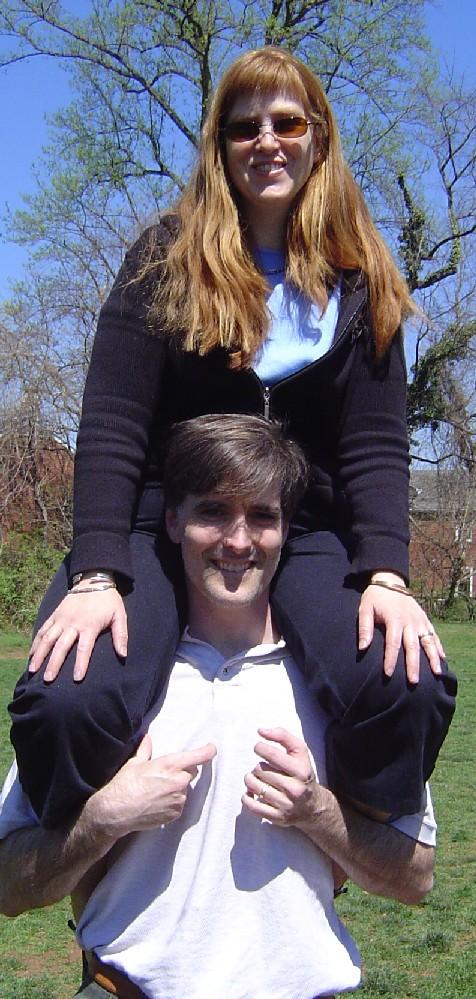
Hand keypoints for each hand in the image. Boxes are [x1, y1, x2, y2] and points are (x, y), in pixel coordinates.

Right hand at [28, 588, 127, 680]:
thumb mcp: (120, 615)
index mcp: (89, 626)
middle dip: (54, 663)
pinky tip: (31, 654)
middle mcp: (72, 623)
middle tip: (48, 679)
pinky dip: (35, 642)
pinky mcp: (54, 615)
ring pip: (47, 638)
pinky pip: (43, 629)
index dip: (81, 664)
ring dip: (39, 654)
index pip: (84, 648)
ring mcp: (61, 619)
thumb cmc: (108, 601)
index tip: (77, 679)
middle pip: (61, 646)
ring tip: (33, 669)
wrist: (93, 579)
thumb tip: (123, 655)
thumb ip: (121, 635)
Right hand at [93, 735, 216, 836]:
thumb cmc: (125, 785)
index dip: (208, 751)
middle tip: (164, 774)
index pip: (198, 756)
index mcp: (170, 765)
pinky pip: (179, 804)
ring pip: (184, 789)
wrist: (116, 812)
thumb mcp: (134, 763)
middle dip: (182, 771)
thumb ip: (145, 749)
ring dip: (176, 788)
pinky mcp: (175, 814)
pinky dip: (172, 802)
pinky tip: (156, 802)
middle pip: (191, 772)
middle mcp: (178, 782)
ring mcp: (178, 799)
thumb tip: (147, 738)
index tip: (212, 748)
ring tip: (156, 791)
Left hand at [242, 726, 326, 828]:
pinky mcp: (276, 817)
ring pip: (253, 786)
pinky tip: (252, 792)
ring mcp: (285, 805)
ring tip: (257, 779)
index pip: (272, 755)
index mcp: (301, 771)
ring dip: (250, 779)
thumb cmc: (301, 773)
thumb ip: (282, 736)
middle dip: (257, 766)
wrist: (312, 806)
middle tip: (262, 768)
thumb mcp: (300, 752)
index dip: (260, 748)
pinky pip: (251, 805)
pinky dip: (246, 797)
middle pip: (260, 770)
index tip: (259, 748)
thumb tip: (261, 730)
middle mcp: (294, 789)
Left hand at [358, 573, 444, 682]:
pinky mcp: (425, 619)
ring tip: (436, 673)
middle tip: (413, 682)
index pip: (392, 643)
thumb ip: (364, 628)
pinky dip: (439, 647)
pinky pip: (434, 635)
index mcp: (394, 619)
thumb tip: (362, 648)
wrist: (390, 581)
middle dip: (413, 665)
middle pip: (412, 646)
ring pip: (428, 642)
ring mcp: (419, 621)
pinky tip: (442, 659)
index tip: (388, 674)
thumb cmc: (375, 598)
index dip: (390, 659)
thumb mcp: (365, 609)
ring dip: (432, 658)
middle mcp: (409, 621)